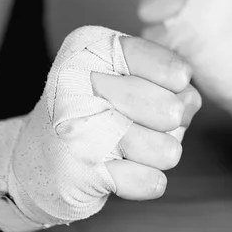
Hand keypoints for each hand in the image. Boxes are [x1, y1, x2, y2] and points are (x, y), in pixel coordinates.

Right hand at [8, 26, 200, 227]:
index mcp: (90, 49)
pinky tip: (124, 167)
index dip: (174, 78)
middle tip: (151, 120)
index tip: (175, 83)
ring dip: (160, 152)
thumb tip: (190, 101)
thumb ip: (166, 81)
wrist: (40, 158)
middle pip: (169, 110)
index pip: (158, 62)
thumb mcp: (125, 76)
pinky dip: (145, 179)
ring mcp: (76, 130)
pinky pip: (150, 182)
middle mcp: (77, 83)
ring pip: (167, 151)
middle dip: (171, 121)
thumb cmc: (95, 110)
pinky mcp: (80, 175)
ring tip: (135, 145)